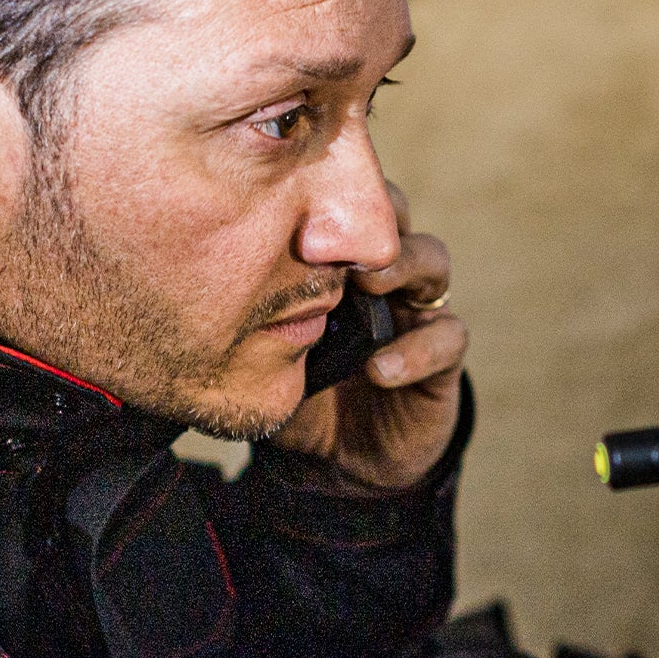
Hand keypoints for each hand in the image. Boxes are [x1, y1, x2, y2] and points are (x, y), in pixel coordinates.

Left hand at [279, 182, 466, 490]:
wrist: (331, 465)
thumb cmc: (294, 395)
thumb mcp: (263, 357)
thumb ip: (251, 322)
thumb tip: (211, 291)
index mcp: (339, 264)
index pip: (342, 206)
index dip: (329, 191)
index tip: (294, 197)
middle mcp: (383, 277)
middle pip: (394, 216)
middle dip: (373, 214)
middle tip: (337, 233)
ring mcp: (416, 313)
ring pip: (433, 261)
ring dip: (404, 264)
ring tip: (369, 283)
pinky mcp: (441, 358)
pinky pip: (447, 337)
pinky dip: (416, 350)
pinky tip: (380, 370)